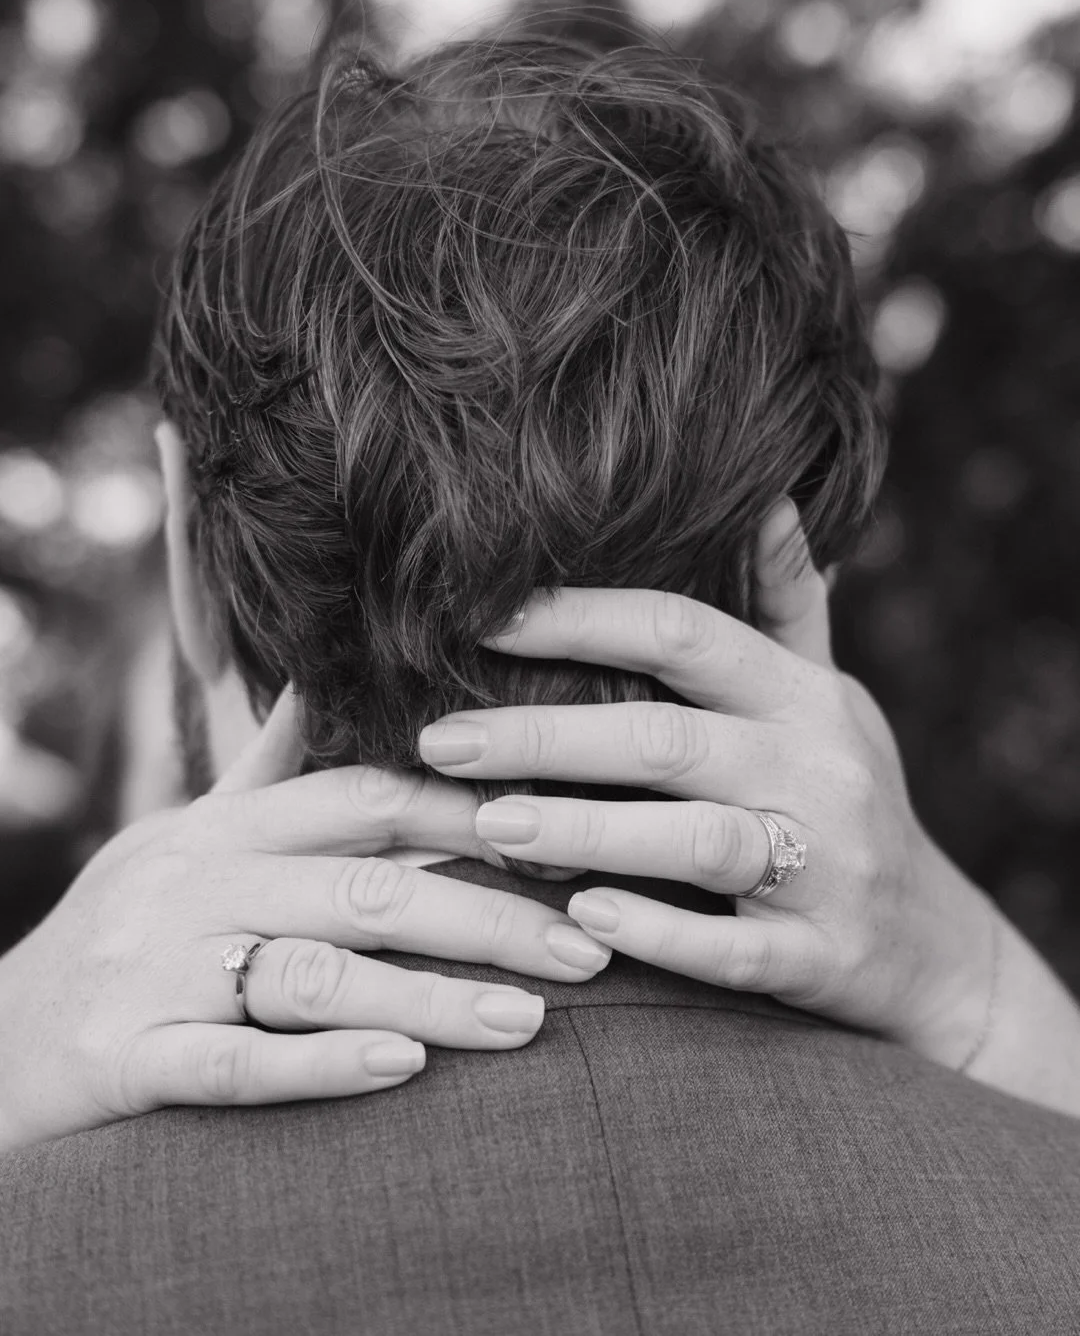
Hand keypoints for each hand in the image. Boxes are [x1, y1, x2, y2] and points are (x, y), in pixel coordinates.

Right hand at [0, 692, 609, 1153]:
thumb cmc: (119, 934)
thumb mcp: (183, 840)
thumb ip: (262, 775)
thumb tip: (316, 682)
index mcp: (224, 828)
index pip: (364, 800)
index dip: (469, 813)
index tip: (562, 835)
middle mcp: (195, 883)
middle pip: (366, 886)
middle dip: (486, 914)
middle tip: (586, 945)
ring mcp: (154, 968)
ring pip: (315, 971)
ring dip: (433, 995)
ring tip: (531, 1020)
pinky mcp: (121, 1058)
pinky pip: (233, 1061)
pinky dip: (321, 1063)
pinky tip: (407, 1071)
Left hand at [417, 502, 996, 1068]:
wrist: (933, 947)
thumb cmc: (845, 797)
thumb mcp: (828, 695)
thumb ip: (790, 605)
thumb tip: (770, 497)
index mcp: (802, 696)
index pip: (684, 631)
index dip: (582, 618)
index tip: (484, 619)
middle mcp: (818, 769)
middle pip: (668, 737)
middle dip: (546, 736)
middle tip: (442, 739)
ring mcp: (827, 867)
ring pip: (698, 841)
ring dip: (586, 830)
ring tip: (489, 826)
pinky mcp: (821, 956)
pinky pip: (732, 948)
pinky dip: (657, 934)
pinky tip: (580, 918)